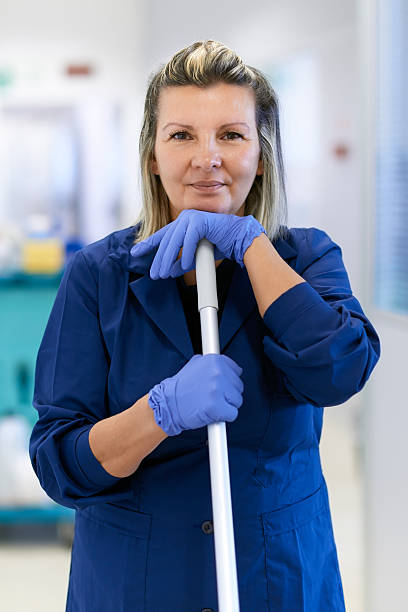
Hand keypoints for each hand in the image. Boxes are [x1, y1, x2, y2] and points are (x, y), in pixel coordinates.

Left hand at [130, 209, 265, 278]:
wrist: (239, 239)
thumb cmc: (221, 245)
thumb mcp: (197, 256)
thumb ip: (183, 261)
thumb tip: (170, 270)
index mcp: (184, 224)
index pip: (163, 236)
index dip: (148, 245)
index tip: (136, 253)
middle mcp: (185, 219)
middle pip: (166, 241)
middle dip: (159, 259)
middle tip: (154, 274)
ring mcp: (192, 218)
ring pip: (174, 241)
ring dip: (168, 260)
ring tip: (164, 274)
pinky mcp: (200, 221)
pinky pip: (188, 240)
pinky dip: (186, 255)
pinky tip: (184, 266)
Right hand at [147, 354, 243, 435]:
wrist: (168, 404)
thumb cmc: (181, 387)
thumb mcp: (195, 365)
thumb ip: (213, 364)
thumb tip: (232, 367)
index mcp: (215, 361)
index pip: (236, 371)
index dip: (228, 381)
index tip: (219, 386)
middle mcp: (217, 373)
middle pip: (238, 387)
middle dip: (227, 394)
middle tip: (212, 396)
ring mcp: (217, 390)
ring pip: (237, 401)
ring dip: (226, 405)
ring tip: (210, 403)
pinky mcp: (216, 407)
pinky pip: (233, 414)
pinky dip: (224, 416)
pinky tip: (212, 412)